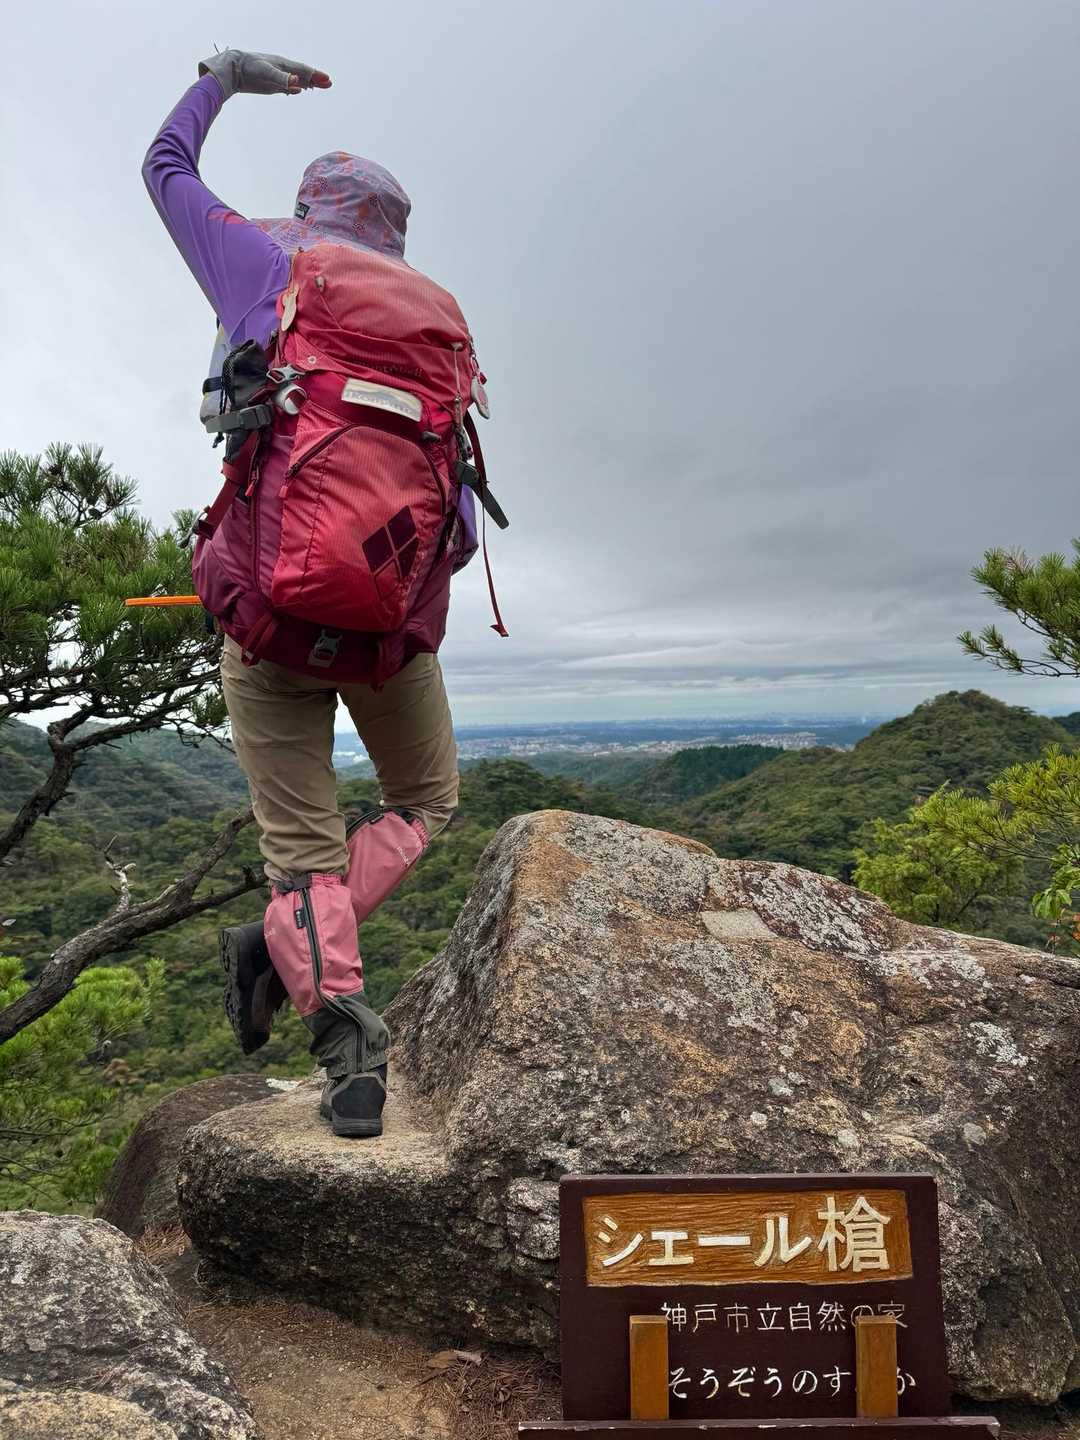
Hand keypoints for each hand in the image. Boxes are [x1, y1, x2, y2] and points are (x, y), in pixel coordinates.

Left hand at [198, 49, 331, 99]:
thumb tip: (297, 83)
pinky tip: (299, 90)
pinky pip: (287, 86)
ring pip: (296, 81)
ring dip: (308, 84)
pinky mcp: (271, 85)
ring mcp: (277, 78)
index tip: (327, 80)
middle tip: (329, 84)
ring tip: (318, 86)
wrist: (234, 69)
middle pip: (303, 75)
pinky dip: (295, 88)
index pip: (304, 71)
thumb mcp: (266, 72)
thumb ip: (282, 79)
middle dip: (316, 80)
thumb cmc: (250, 67)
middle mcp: (282, 70)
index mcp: (284, 65)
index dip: (316, 75)